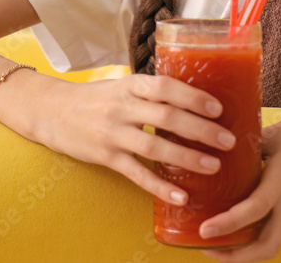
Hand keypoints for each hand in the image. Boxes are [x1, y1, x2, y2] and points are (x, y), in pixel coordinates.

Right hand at [25, 74, 237, 207]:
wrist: (52, 111)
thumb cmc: (96, 98)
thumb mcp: (122, 85)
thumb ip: (151, 92)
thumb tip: (196, 99)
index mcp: (131, 85)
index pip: (166, 87)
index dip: (193, 97)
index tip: (218, 108)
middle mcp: (122, 107)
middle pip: (167, 117)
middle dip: (201, 130)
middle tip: (228, 140)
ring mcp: (112, 133)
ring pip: (154, 146)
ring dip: (187, 157)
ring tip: (213, 166)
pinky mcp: (105, 156)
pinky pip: (136, 173)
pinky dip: (159, 186)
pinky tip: (180, 196)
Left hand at [197, 100, 280, 262]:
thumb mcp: (275, 133)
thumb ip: (247, 147)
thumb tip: (216, 152)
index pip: (255, 210)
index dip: (228, 225)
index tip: (204, 231)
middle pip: (267, 247)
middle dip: (236, 257)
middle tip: (207, 248)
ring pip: (272, 242)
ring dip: (244, 250)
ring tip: (216, 241)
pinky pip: (276, 230)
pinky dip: (255, 235)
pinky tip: (237, 224)